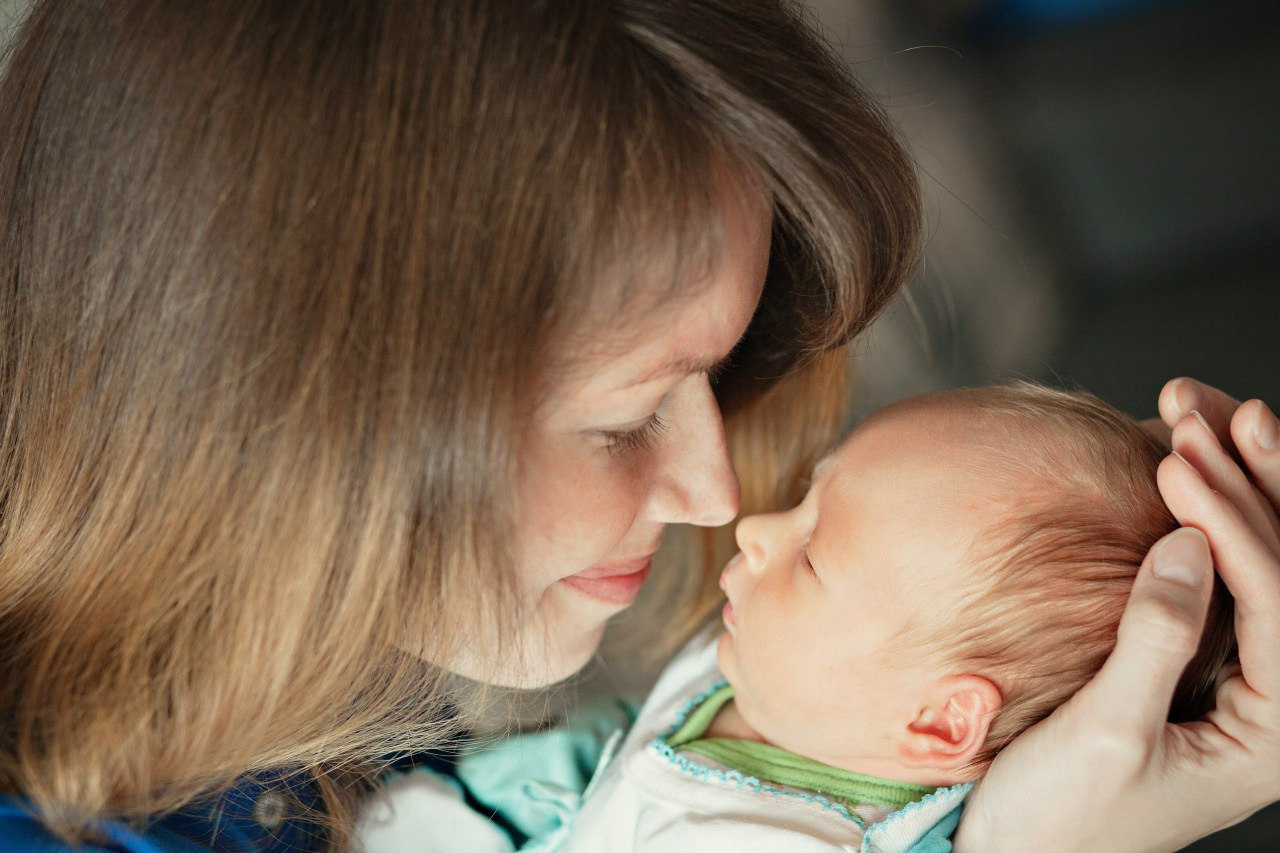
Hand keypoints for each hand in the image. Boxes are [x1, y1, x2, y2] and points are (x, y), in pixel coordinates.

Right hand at [954, 378, 1279, 852]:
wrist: (1017, 851)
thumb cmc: (1063, 817)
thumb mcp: (1107, 735)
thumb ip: (1158, 640)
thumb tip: (1189, 543)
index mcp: (1278, 732)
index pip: (1279, 605)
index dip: (1234, 525)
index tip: (1180, 464)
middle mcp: (1273, 694)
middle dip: (1249, 481)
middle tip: (1207, 411)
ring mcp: (1235, 668)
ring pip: (1256, 553)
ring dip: (1231, 479)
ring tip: (1196, 410)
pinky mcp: (1192, 649)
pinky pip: (1214, 564)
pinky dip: (1199, 507)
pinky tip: (1179, 458)